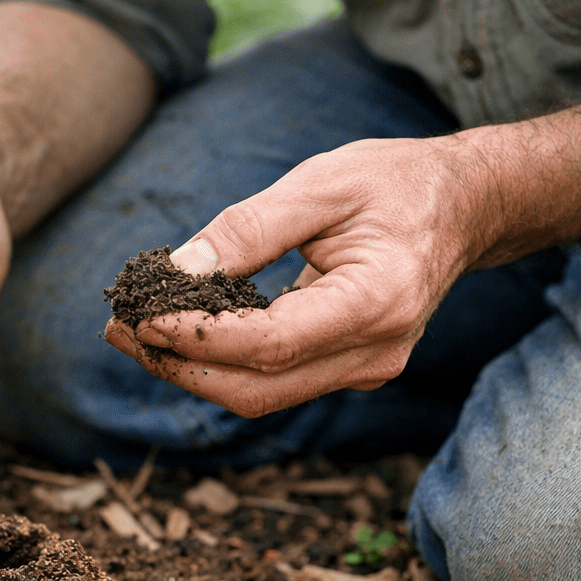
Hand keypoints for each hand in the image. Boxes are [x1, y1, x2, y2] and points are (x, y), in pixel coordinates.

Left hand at [103, 137, 491, 416]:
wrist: (463, 208)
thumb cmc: (396, 184)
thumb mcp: (323, 183)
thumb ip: (250, 227)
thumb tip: (177, 269)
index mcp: (377, 302)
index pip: (271, 342)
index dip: (200, 337)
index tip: (142, 316)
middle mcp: (375, 352)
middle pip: (257, 388)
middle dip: (179, 366)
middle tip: (118, 328)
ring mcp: (366, 370)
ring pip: (261, 396)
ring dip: (191, 370)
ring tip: (131, 332)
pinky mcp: (348, 370)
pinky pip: (274, 381)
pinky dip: (221, 363)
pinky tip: (178, 333)